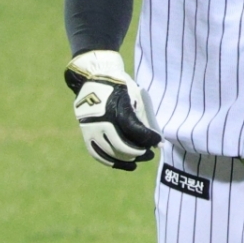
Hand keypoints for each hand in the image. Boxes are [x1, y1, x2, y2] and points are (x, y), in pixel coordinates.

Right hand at [65, 49, 160, 170]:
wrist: (93, 78)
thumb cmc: (119, 86)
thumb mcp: (135, 96)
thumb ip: (144, 119)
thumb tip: (157, 142)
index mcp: (114, 106)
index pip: (134, 129)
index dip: (148, 138)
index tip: (158, 141)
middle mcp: (100, 119)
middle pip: (121, 144)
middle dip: (139, 152)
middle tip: (150, 154)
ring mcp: (90, 127)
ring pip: (109, 152)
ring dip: (126, 160)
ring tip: (138, 160)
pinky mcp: (85, 133)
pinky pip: (97, 153)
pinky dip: (111, 161)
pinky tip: (125, 164)